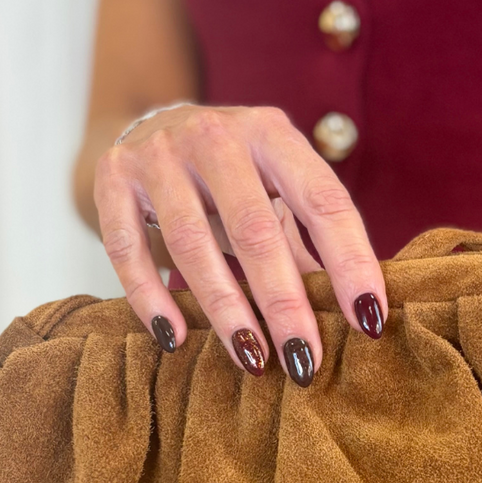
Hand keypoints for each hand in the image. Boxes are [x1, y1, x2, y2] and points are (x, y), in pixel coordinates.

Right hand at [92, 103, 387, 381]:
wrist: (150, 122)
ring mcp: (158, 154)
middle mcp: (215, 135)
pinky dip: (150, 297)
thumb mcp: (274, 189)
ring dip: (224, 308)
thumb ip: (306, 243)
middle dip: (284, 303)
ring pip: (191, 242)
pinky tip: (175, 337)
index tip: (368, 320)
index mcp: (272, 133)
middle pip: (254, 229)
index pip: (324, 200)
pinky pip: (126, 248)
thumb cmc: (232, 172)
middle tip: (304, 360)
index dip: (351, 261)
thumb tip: (353, 312)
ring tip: (252, 360)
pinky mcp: (112, 177)